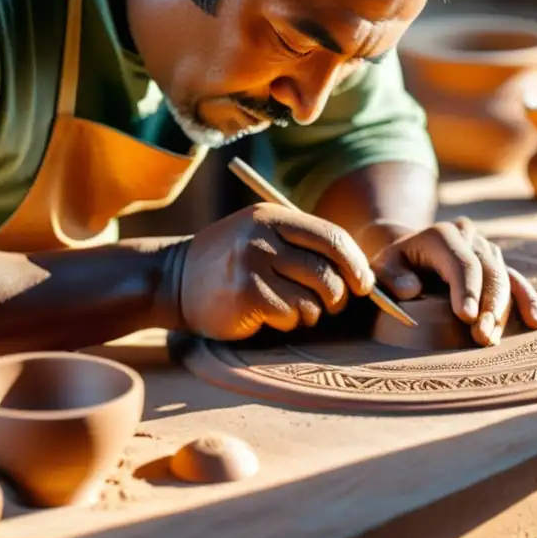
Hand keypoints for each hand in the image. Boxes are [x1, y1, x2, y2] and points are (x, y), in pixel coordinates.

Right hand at [178, 203, 375, 340]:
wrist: (172, 280)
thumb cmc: (230, 263)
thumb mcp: (262, 236)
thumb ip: (304, 245)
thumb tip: (362, 275)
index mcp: (273, 215)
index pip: (332, 238)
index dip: (355, 265)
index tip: (363, 285)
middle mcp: (263, 235)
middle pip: (328, 271)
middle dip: (338, 296)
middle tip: (330, 305)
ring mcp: (252, 264)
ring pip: (312, 298)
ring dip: (311, 312)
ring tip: (292, 309)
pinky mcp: (245, 294)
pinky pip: (290, 315)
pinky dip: (288, 322)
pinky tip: (269, 316)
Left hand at [369, 217, 536, 345]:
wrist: (407, 252)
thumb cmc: (392, 266)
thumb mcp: (380, 268)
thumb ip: (391, 277)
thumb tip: (413, 289)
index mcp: (441, 234)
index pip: (461, 262)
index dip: (468, 290)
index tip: (467, 318)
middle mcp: (468, 237)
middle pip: (489, 271)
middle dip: (489, 306)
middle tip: (481, 337)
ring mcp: (485, 249)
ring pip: (505, 277)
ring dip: (504, 310)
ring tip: (492, 339)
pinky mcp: (497, 264)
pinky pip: (517, 281)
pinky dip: (528, 301)